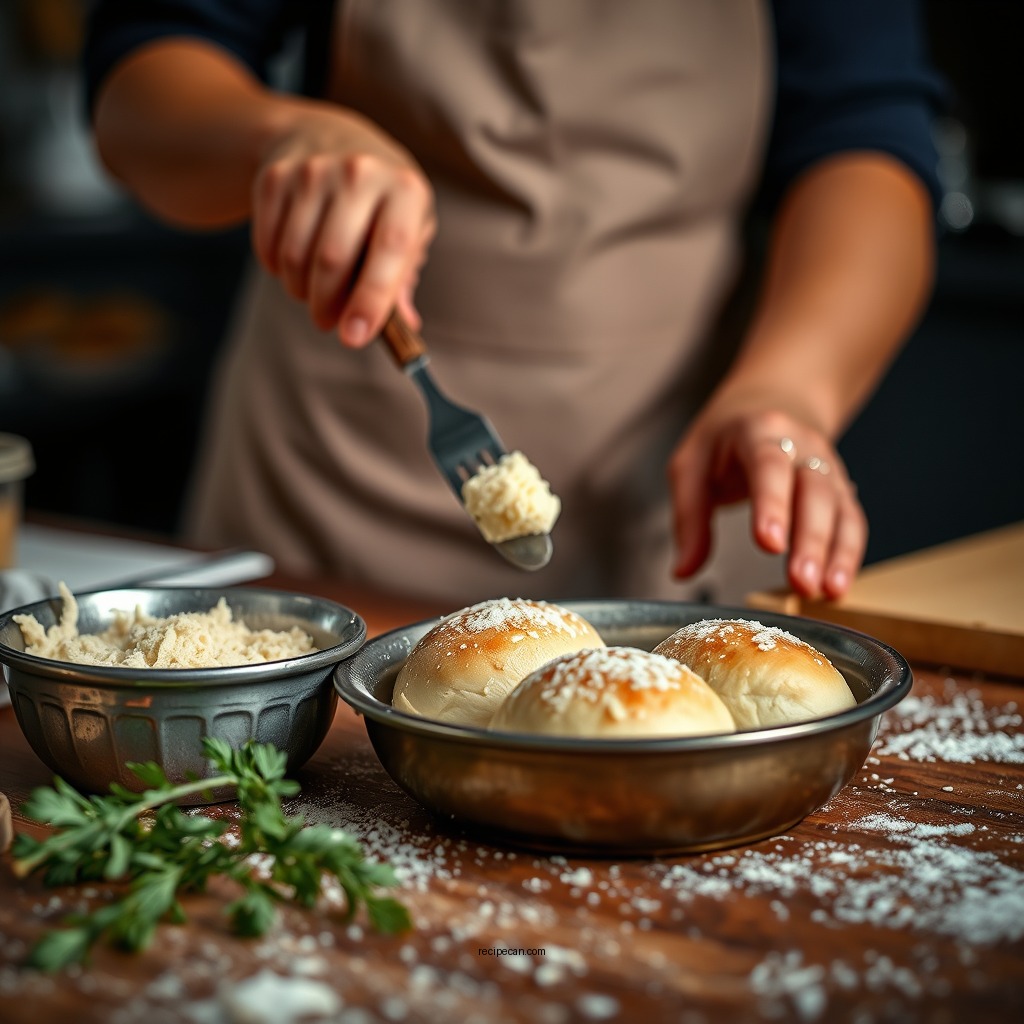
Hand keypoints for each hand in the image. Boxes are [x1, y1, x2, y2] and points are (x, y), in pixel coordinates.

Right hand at [251, 108, 435, 346]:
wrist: (327, 136)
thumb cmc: (379, 202)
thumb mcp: (407, 228)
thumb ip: (404, 279)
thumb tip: (405, 327)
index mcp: (405, 189)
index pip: (391, 250)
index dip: (371, 300)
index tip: (354, 338)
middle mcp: (361, 172)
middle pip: (333, 260)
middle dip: (327, 306)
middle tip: (329, 324)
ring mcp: (314, 169)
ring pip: (295, 257)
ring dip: (301, 291)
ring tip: (313, 291)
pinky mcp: (275, 176)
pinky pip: (268, 245)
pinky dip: (278, 269)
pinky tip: (293, 262)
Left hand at [668, 407, 865, 598]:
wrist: (771, 400)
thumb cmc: (724, 437)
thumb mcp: (690, 466)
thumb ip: (689, 520)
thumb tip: (683, 571)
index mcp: (758, 431)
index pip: (768, 465)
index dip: (771, 504)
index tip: (769, 543)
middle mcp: (801, 444)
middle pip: (814, 490)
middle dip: (810, 539)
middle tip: (801, 582)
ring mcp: (826, 465)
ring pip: (840, 507)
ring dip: (836, 553)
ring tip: (826, 592)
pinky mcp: (839, 488)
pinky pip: (851, 520)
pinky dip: (848, 554)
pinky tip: (837, 586)